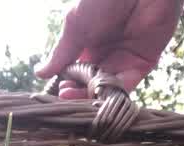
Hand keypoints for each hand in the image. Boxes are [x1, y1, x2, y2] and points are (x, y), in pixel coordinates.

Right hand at [35, 0, 183, 98]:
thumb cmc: (102, 0)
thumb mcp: (76, 26)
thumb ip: (62, 53)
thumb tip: (39, 73)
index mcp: (89, 44)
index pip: (76, 72)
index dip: (68, 83)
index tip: (58, 91)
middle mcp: (107, 53)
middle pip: (93, 82)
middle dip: (80, 92)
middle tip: (68, 97)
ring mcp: (125, 58)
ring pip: (110, 87)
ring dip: (96, 95)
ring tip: (83, 98)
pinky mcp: (144, 62)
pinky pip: (129, 82)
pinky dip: (116, 91)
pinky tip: (102, 94)